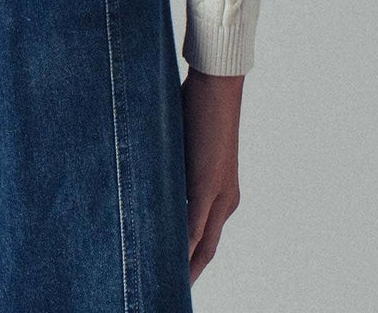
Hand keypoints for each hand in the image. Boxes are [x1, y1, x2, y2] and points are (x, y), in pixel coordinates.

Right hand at [181, 67, 243, 283]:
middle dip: (188, 275)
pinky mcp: (208, 184)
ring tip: (162, 283)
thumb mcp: (184, 150)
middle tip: (165, 292)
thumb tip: (152, 188)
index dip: (190, 264)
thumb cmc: (199, 108)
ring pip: (202, 244)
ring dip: (183, 265)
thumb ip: (174, 175)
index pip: (205, 242)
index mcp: (221, 196)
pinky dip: (182, 245)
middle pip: (206, 252)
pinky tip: (169, 258)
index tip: (172, 280)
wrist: (218, 85)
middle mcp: (225, 202)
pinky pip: (195, 225)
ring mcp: (219, 195)